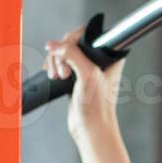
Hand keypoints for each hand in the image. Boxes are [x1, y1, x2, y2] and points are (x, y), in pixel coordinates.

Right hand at [44, 26, 125, 143]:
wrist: (90, 129)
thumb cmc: (98, 107)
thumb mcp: (87, 74)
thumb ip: (71, 54)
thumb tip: (53, 45)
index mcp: (109, 55)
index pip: (89, 33)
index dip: (74, 39)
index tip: (66, 51)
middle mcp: (99, 59)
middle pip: (73, 42)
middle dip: (62, 54)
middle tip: (64, 72)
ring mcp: (87, 68)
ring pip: (65, 52)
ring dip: (56, 61)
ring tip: (58, 77)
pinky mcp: (75, 77)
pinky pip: (61, 63)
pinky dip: (53, 66)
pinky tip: (52, 74)